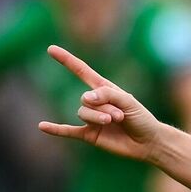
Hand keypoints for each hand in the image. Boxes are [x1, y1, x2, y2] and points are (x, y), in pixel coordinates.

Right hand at [37, 45, 164, 160]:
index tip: (51, 49)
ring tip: (115, 121)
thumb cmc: (142, 119)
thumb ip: (107, 95)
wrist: (148, 142)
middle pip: (86, 99)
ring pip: (82, 113)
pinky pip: (68, 131)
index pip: (82, 71)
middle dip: (104, 106)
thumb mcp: (128, 101)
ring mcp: (91, 119)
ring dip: (99, 117)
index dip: (67, 60)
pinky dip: (56, 129)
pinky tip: (42, 126)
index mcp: (104, 89)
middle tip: (121, 115)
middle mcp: (95, 103)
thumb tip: (84, 98)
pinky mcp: (89, 135)